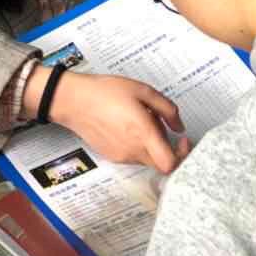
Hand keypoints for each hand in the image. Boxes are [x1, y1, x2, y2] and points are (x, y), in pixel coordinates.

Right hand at [39, 68, 191, 173]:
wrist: (74, 101)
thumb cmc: (106, 92)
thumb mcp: (143, 91)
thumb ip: (167, 109)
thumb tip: (179, 127)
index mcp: (142, 133)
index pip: (169, 164)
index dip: (182, 156)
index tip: (182, 140)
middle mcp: (133, 150)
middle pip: (161, 162)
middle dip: (167, 146)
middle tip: (160, 123)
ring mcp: (121, 156)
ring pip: (147, 158)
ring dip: (152, 144)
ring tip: (140, 119)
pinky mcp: (112, 156)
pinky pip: (133, 156)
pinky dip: (138, 145)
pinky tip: (128, 126)